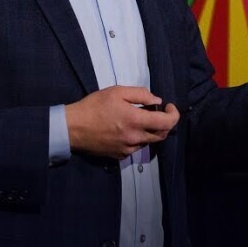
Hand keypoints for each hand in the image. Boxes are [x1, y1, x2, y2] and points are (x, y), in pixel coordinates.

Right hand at [65, 86, 179, 158]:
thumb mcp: (117, 92)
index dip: (174, 114)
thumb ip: (140, 95)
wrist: (73, 128)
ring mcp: (128, 149)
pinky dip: (139, 138)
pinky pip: (136, 147)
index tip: (168, 106)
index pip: (167, 123)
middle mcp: (135, 138)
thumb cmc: (94, 106)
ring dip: (151, 131)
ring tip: (140, 119)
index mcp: (136, 121)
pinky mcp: (120, 156)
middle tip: (158, 112)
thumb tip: (157, 101)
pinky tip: (128, 129)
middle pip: (162, 135)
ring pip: (149, 142)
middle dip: (165, 123)